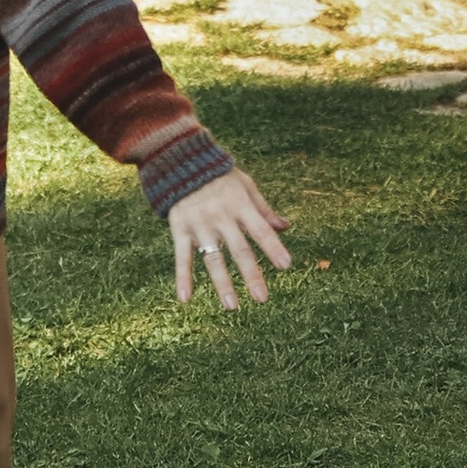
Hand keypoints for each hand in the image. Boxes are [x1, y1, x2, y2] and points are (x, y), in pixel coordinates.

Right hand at [168, 168, 290, 311]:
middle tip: (262, 298)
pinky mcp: (180, 229)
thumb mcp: (246, 186)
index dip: (273, 247)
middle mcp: (221, 217)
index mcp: (240, 205)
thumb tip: (286, 227)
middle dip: (251, 274)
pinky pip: (182, 257)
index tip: (286, 266)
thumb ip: (264, 209)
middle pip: (239, 250)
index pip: (261, 230)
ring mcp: (200, 225)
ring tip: (231, 306)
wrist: (180, 161)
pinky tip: (185, 299)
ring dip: (222, 283)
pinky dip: (183, 277)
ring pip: (213, 258)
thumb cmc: (220, 176)